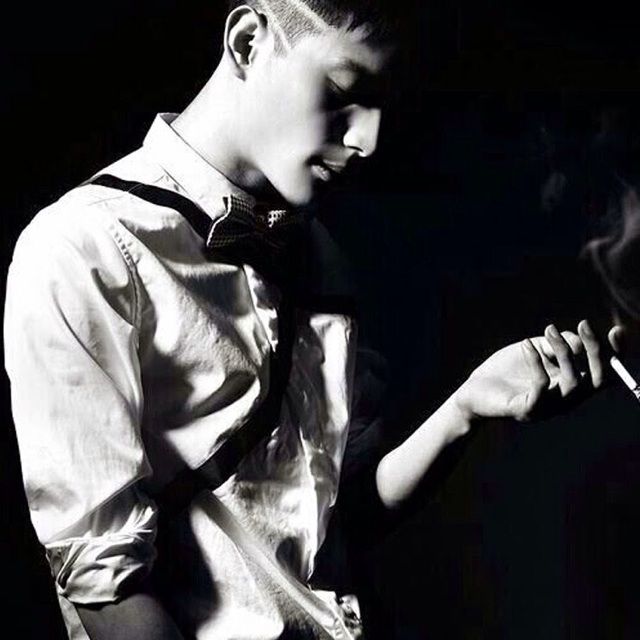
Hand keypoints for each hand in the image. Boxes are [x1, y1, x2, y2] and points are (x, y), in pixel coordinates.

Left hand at [454, 320, 623, 422]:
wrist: (474, 391)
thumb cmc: (507, 370)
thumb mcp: (536, 350)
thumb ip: (557, 344)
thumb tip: (580, 339)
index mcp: (570, 384)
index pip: (604, 373)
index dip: (616, 354)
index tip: (617, 329)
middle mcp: (565, 399)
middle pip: (597, 381)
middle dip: (596, 352)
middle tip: (583, 324)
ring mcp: (548, 408)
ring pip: (573, 384)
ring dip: (565, 352)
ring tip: (547, 330)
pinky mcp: (527, 411)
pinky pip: (542, 388)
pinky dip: (537, 362)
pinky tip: (526, 344)